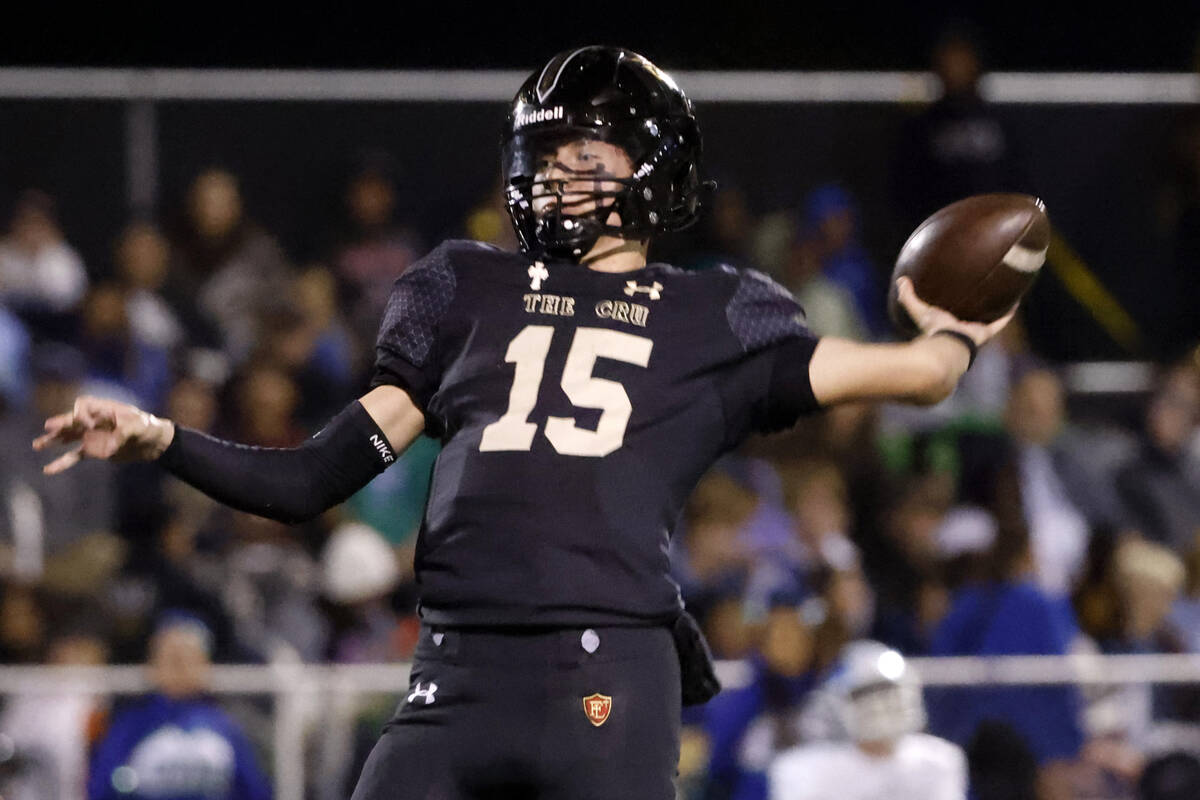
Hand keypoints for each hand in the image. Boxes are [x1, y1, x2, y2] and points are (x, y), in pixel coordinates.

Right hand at [32, 396, 174, 474]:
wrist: (154, 442)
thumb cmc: (148, 427)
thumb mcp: (140, 427)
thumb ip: (124, 434)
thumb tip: (108, 449)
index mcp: (104, 409)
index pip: (84, 405)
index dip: (81, 414)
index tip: (87, 424)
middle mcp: (94, 421)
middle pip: (72, 420)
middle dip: (60, 424)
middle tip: (48, 427)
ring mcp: (92, 435)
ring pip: (68, 437)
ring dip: (53, 440)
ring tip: (36, 445)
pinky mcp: (94, 450)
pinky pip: (74, 456)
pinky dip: (62, 462)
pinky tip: (48, 470)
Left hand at [895, 276, 1016, 346]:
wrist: (947, 345)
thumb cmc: (932, 330)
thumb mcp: (919, 311)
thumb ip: (907, 297)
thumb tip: (900, 279)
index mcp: (946, 324)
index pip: (951, 313)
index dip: (954, 305)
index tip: (959, 293)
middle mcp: (961, 329)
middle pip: (970, 315)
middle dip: (976, 306)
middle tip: (983, 289)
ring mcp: (974, 331)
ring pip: (987, 317)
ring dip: (994, 307)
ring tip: (1002, 293)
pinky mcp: (986, 332)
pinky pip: (1000, 321)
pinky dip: (1008, 312)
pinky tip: (1015, 300)